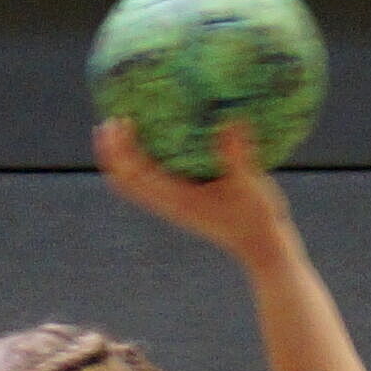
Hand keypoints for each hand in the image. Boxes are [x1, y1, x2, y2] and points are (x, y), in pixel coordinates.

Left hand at [94, 116, 295, 261]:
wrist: (262, 249)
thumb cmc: (257, 218)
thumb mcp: (249, 184)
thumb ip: (237, 155)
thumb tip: (230, 120)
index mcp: (177, 199)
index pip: (136, 175)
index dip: (122, 149)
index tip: (120, 121)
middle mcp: (169, 204)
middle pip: (124, 182)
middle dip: (111, 154)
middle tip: (108, 121)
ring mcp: (173, 206)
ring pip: (134, 185)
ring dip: (121, 160)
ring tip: (118, 130)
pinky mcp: (181, 205)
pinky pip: (150, 184)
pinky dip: (139, 165)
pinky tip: (153, 144)